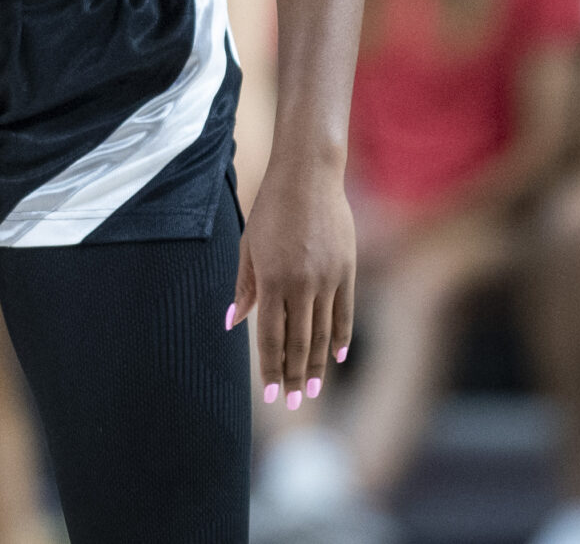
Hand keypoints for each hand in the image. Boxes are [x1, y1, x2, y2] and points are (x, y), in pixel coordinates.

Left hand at [230, 160, 356, 409]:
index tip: (273, 393)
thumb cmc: (271, 209)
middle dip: (295, 376)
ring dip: (318, 366)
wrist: (309, 177)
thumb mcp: (248, 245)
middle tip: (294, 402)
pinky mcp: (347, 270)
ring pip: (323, 334)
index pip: (272, 336)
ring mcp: (328, 279)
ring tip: (313, 390)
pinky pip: (345, 313)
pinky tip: (336, 357)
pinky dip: (340, 338)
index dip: (272, 367)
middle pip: (299, 343)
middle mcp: (301, 285)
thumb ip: (244, 287)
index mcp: (272, 280)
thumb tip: (232, 323)